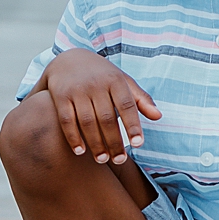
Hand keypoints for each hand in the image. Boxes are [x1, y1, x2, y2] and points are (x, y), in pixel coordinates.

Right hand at [34, 48, 160, 165]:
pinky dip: (73, 137)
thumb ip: (140, 99)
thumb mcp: (123, 81)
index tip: (138, 144)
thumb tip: (158, 116)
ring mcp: (77, 90)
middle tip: (120, 160)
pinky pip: (67, 120)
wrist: (69, 59)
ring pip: (87, 121)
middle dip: (114, 142)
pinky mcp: (60, 96)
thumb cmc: (102, 75)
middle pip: (107, 118)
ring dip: (95, 143)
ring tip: (103, 160)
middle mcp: (96, 84)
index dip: (133, 125)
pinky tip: (80, 152)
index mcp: (115, 80)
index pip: (126, 105)